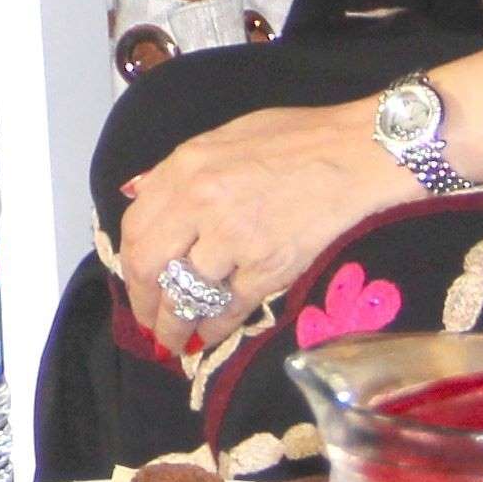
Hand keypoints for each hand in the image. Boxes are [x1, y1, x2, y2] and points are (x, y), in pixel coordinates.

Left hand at [115, 99, 410, 342]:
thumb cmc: (294, 139)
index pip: (135, 227)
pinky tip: (208, 338)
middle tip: (148, 323)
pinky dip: (214, 329)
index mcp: (184, 169)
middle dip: (143, 303)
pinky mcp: (266, 269)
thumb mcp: (223, 138)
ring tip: (172, 343)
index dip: (129, 264)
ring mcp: (232, 239)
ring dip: (174, 327)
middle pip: (148, 266)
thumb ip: (177, 171)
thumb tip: (137, 192)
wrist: (352, 155)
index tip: (134, 282)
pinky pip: (227, 309)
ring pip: (185, 296)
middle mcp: (200, 204)